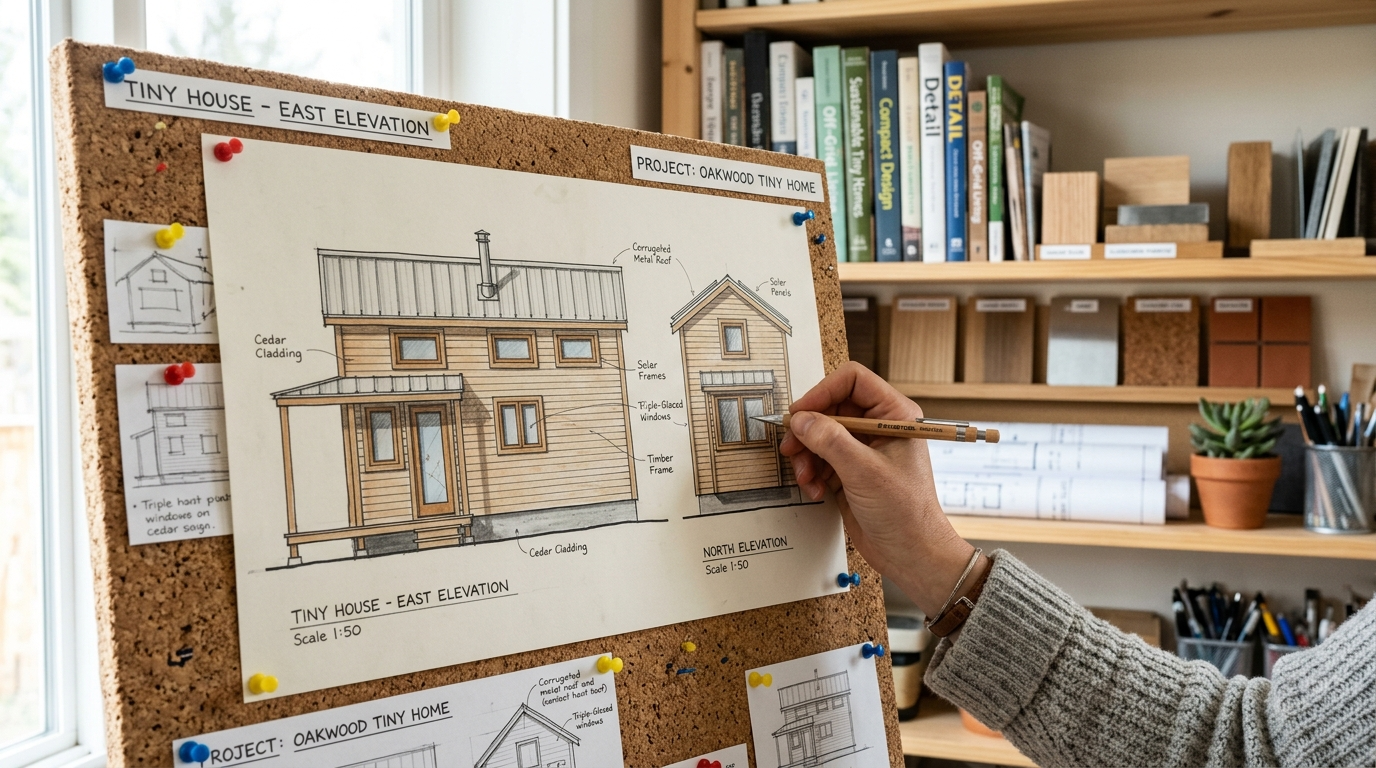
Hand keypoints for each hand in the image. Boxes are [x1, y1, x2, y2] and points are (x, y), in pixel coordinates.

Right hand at [779, 362, 983, 617]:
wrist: (912, 554)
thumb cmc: (906, 513)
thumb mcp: (864, 471)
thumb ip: (830, 441)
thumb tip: (801, 419)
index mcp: (894, 415)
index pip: (853, 381)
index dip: (823, 393)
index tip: (801, 414)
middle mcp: (879, 428)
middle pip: (831, 409)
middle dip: (809, 430)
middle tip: (792, 448)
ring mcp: (864, 450)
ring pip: (821, 435)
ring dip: (807, 455)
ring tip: (806, 477)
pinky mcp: (851, 472)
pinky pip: (820, 459)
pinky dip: (812, 472)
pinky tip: (816, 490)